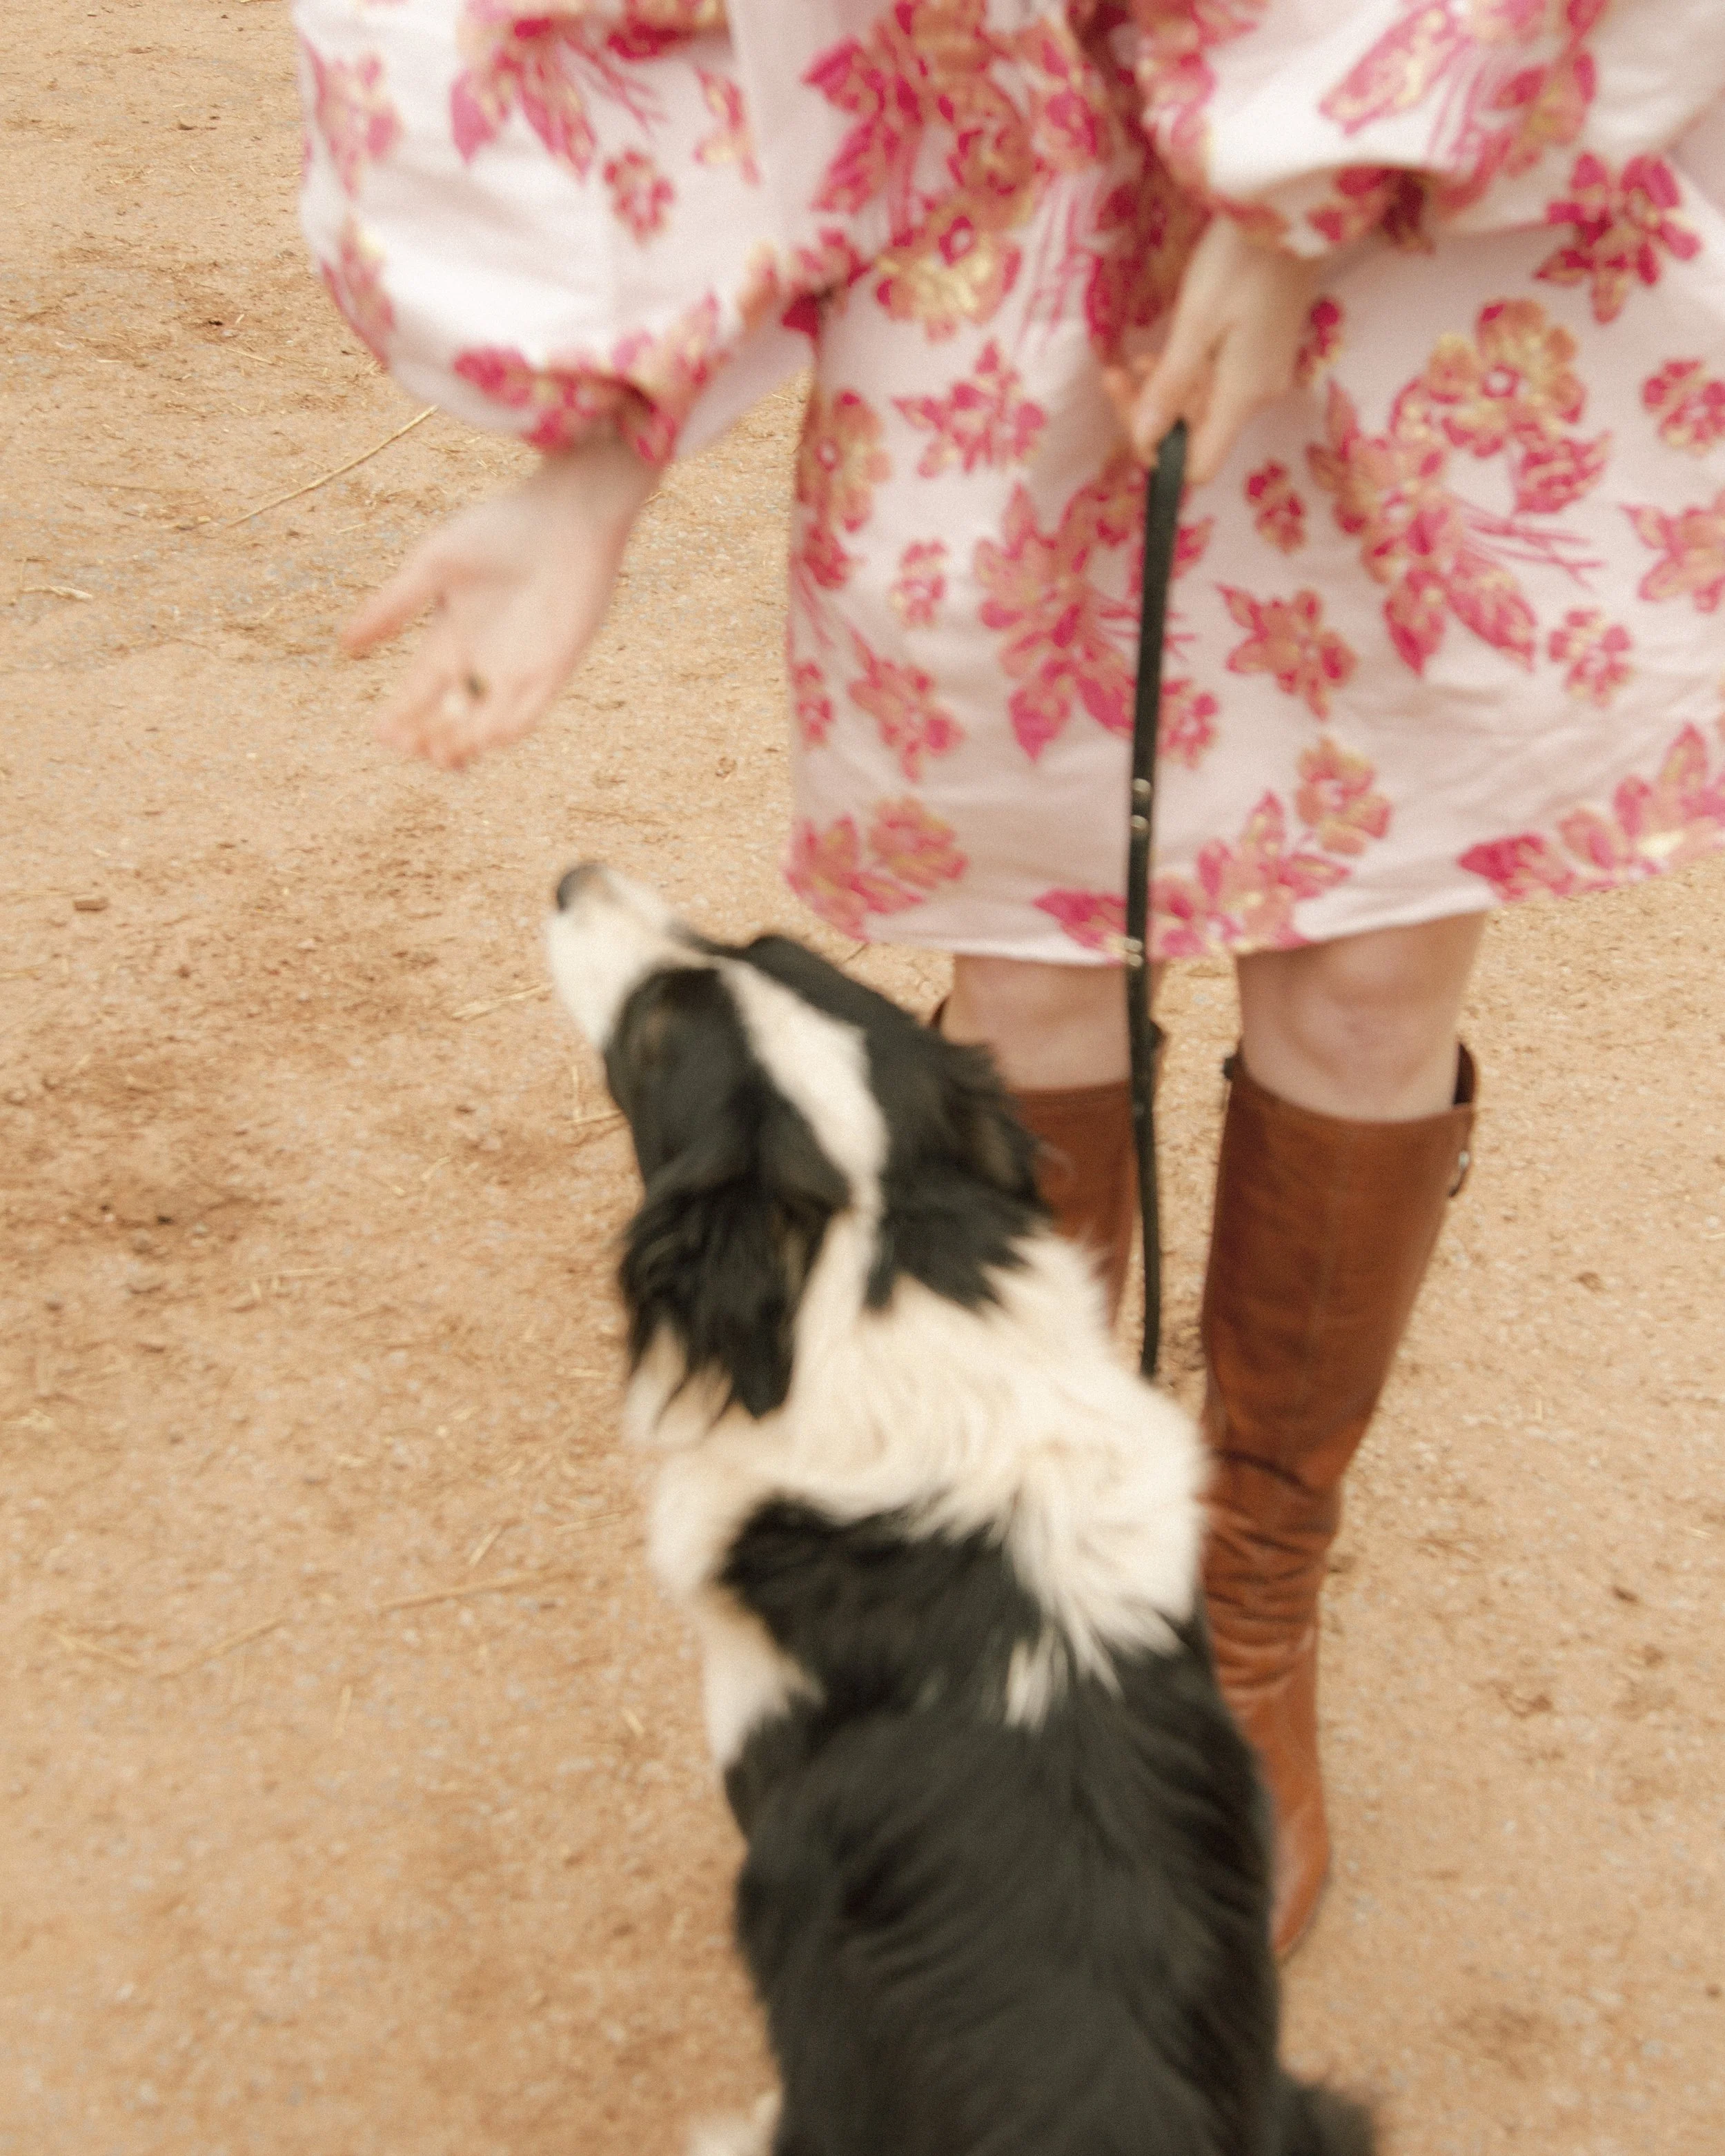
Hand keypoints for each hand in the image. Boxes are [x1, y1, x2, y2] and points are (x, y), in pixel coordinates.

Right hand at [343, 437, 658, 768]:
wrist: (565, 518)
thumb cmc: (500, 531)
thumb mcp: (434, 567)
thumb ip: (394, 606)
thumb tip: (345, 644)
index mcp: (450, 639)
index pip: (419, 692)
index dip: (400, 717)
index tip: (380, 733)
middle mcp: (482, 662)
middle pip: (449, 720)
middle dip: (426, 739)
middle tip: (409, 743)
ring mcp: (518, 670)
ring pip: (484, 726)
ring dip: (460, 744)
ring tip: (437, 750)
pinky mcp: (553, 671)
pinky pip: (525, 714)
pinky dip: (501, 730)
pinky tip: (481, 736)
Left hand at [1105, 217, 1322, 486]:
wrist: (1293, 210)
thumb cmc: (1241, 259)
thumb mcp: (1196, 321)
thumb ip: (1170, 385)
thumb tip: (1144, 438)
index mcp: (1242, 396)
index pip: (1198, 465)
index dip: (1157, 453)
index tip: (1130, 409)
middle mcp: (1258, 396)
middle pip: (1195, 436)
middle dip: (1150, 413)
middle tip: (1117, 373)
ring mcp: (1263, 375)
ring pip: (1202, 408)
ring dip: (1164, 391)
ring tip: (1138, 356)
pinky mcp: (1262, 354)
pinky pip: (1216, 383)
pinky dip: (1187, 374)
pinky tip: (1168, 349)